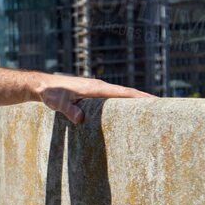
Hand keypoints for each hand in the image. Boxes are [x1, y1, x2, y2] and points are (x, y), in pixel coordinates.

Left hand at [35, 73, 154, 125]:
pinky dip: (124, 102)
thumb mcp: (58, 102)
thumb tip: (80, 119)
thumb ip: (69, 109)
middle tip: (161, 106)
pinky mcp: (93, 94)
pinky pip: (113, 98)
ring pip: (121, 95)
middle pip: (126, 93)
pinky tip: (129, 110)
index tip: (153, 101)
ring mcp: (97, 90)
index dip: (138, 97)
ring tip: (151, 108)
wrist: (43, 85)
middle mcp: (99, 87)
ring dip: (135, 100)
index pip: (121, 93)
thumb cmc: (50, 93)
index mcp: (95, 88)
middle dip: (143, 98)